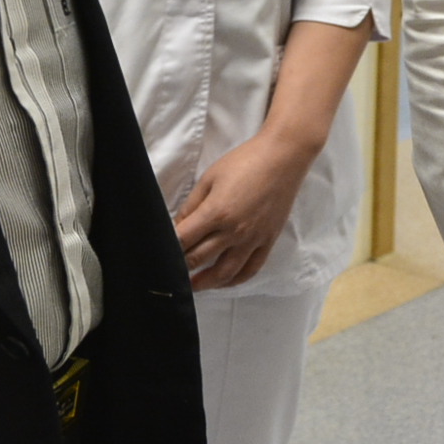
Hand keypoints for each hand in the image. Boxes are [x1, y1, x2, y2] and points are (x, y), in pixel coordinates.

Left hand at [171, 130, 315, 290]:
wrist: (282, 158)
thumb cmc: (243, 162)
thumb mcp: (209, 178)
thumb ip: (190, 206)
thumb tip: (175, 228)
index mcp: (216, 212)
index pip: (183, 240)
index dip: (169, 248)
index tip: (161, 252)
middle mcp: (234, 231)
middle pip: (199, 259)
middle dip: (182, 266)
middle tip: (172, 270)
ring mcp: (252, 240)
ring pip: (225, 273)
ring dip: (205, 283)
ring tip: (193, 285)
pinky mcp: (268, 242)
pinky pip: (250, 270)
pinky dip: (234, 280)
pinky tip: (223, 281)